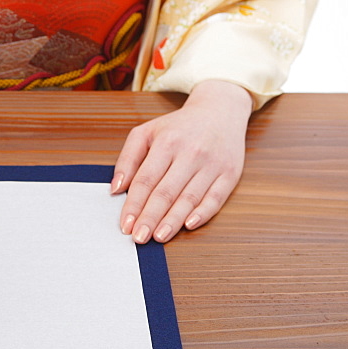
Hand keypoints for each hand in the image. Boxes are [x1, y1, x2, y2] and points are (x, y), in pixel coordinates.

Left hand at [111, 80, 251, 242]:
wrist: (220, 111)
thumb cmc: (179, 127)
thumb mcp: (147, 133)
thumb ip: (128, 159)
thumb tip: (116, 188)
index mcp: (167, 142)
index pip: (146, 180)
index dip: (134, 205)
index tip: (125, 225)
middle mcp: (191, 152)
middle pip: (166, 191)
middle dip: (150, 217)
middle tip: (139, 238)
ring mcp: (212, 164)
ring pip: (190, 197)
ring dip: (173, 220)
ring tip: (159, 236)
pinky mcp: (231, 173)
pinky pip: (216, 197)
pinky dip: (203, 213)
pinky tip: (189, 225)